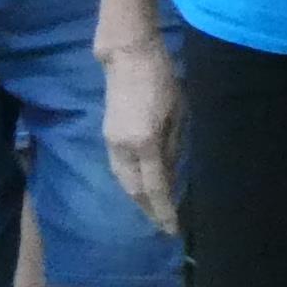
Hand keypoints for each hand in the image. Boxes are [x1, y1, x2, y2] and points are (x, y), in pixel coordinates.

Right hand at [100, 31, 183, 231]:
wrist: (128, 57)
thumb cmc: (161, 80)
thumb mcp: (178, 113)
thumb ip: (173, 147)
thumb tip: (170, 174)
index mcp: (145, 142)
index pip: (156, 187)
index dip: (164, 210)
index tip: (173, 229)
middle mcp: (124, 148)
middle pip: (134, 190)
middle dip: (148, 209)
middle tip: (164, 224)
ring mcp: (111, 142)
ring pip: (123, 181)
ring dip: (137, 198)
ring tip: (152, 209)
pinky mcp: (108, 135)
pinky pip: (119, 168)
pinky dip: (131, 182)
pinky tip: (141, 185)